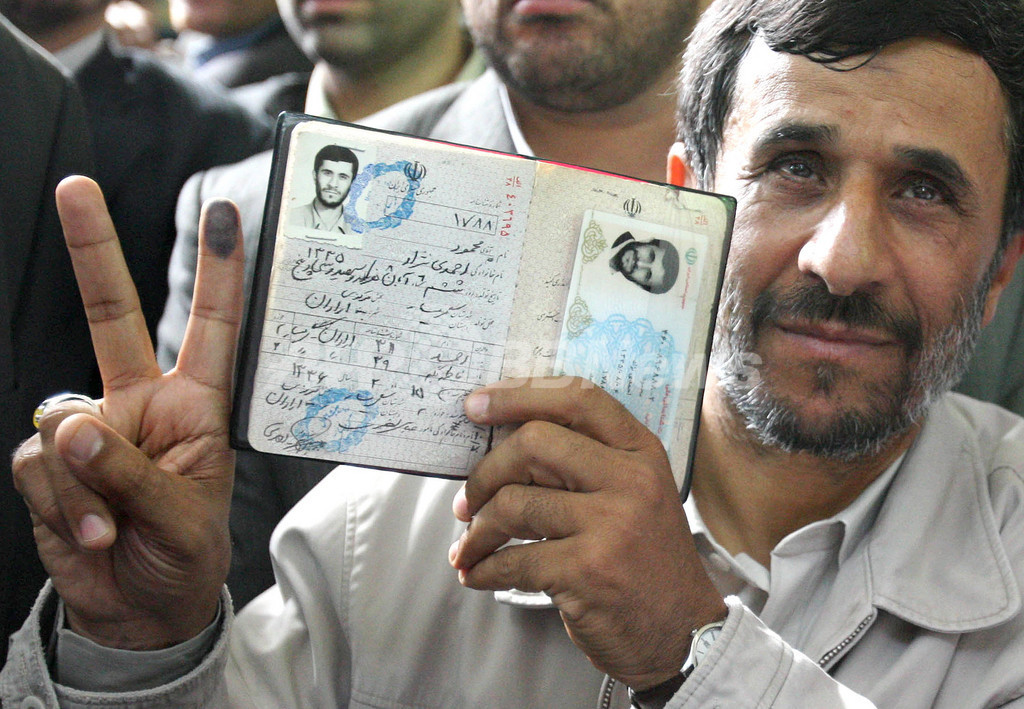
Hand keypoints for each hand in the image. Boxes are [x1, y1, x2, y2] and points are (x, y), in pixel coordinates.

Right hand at [12, 176, 243, 649]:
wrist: (139, 609)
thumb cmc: (182, 556)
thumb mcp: (181, 519)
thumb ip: (128, 473)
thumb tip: (73, 428)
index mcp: (196, 407)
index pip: (212, 329)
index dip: (218, 273)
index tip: (224, 215)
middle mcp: (141, 403)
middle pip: (111, 316)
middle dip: (93, 252)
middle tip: (76, 189)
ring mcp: (92, 429)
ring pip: (65, 420)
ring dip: (86, 484)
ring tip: (114, 527)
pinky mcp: (50, 461)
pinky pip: (39, 463)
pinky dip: (62, 504)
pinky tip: (90, 533)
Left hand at [449, 377, 726, 689]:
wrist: (683, 636)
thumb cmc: (646, 564)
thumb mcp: (635, 497)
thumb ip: (586, 465)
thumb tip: (504, 447)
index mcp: (641, 452)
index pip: (577, 398)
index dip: (518, 395)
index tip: (476, 405)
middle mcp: (631, 480)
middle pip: (533, 443)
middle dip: (485, 472)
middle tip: (468, 500)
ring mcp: (611, 525)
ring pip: (514, 503)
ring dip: (477, 529)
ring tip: (468, 546)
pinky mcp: (588, 570)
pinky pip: (513, 559)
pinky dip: (483, 568)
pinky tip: (477, 574)